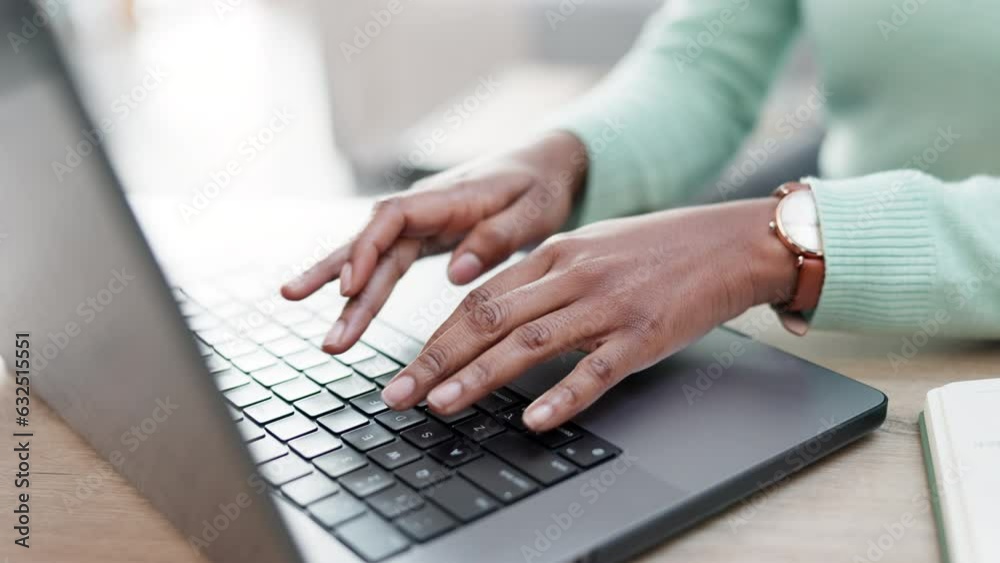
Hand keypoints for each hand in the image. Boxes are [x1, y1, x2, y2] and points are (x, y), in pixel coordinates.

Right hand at [281, 132, 587, 352]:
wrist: (545, 163)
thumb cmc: (541, 185)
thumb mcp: (534, 211)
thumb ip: (496, 238)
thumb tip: (455, 273)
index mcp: (449, 196)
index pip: (392, 218)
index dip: (366, 251)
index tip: (349, 288)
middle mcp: (423, 207)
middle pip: (373, 245)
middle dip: (345, 291)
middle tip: (331, 339)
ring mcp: (418, 222)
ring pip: (372, 257)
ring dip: (344, 295)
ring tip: (319, 334)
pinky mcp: (421, 236)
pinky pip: (384, 262)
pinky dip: (359, 286)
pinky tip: (337, 307)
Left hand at [380, 198, 798, 431]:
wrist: (730, 243)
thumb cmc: (657, 250)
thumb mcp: (590, 249)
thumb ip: (543, 277)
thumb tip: (496, 312)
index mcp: (554, 254)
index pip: (479, 298)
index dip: (436, 336)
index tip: (408, 367)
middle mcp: (572, 276)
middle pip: (488, 320)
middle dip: (435, 360)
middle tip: (399, 395)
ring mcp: (607, 305)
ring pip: (529, 343)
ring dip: (479, 378)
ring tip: (441, 405)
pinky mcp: (644, 335)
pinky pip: (596, 370)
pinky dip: (563, 396)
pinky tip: (535, 420)